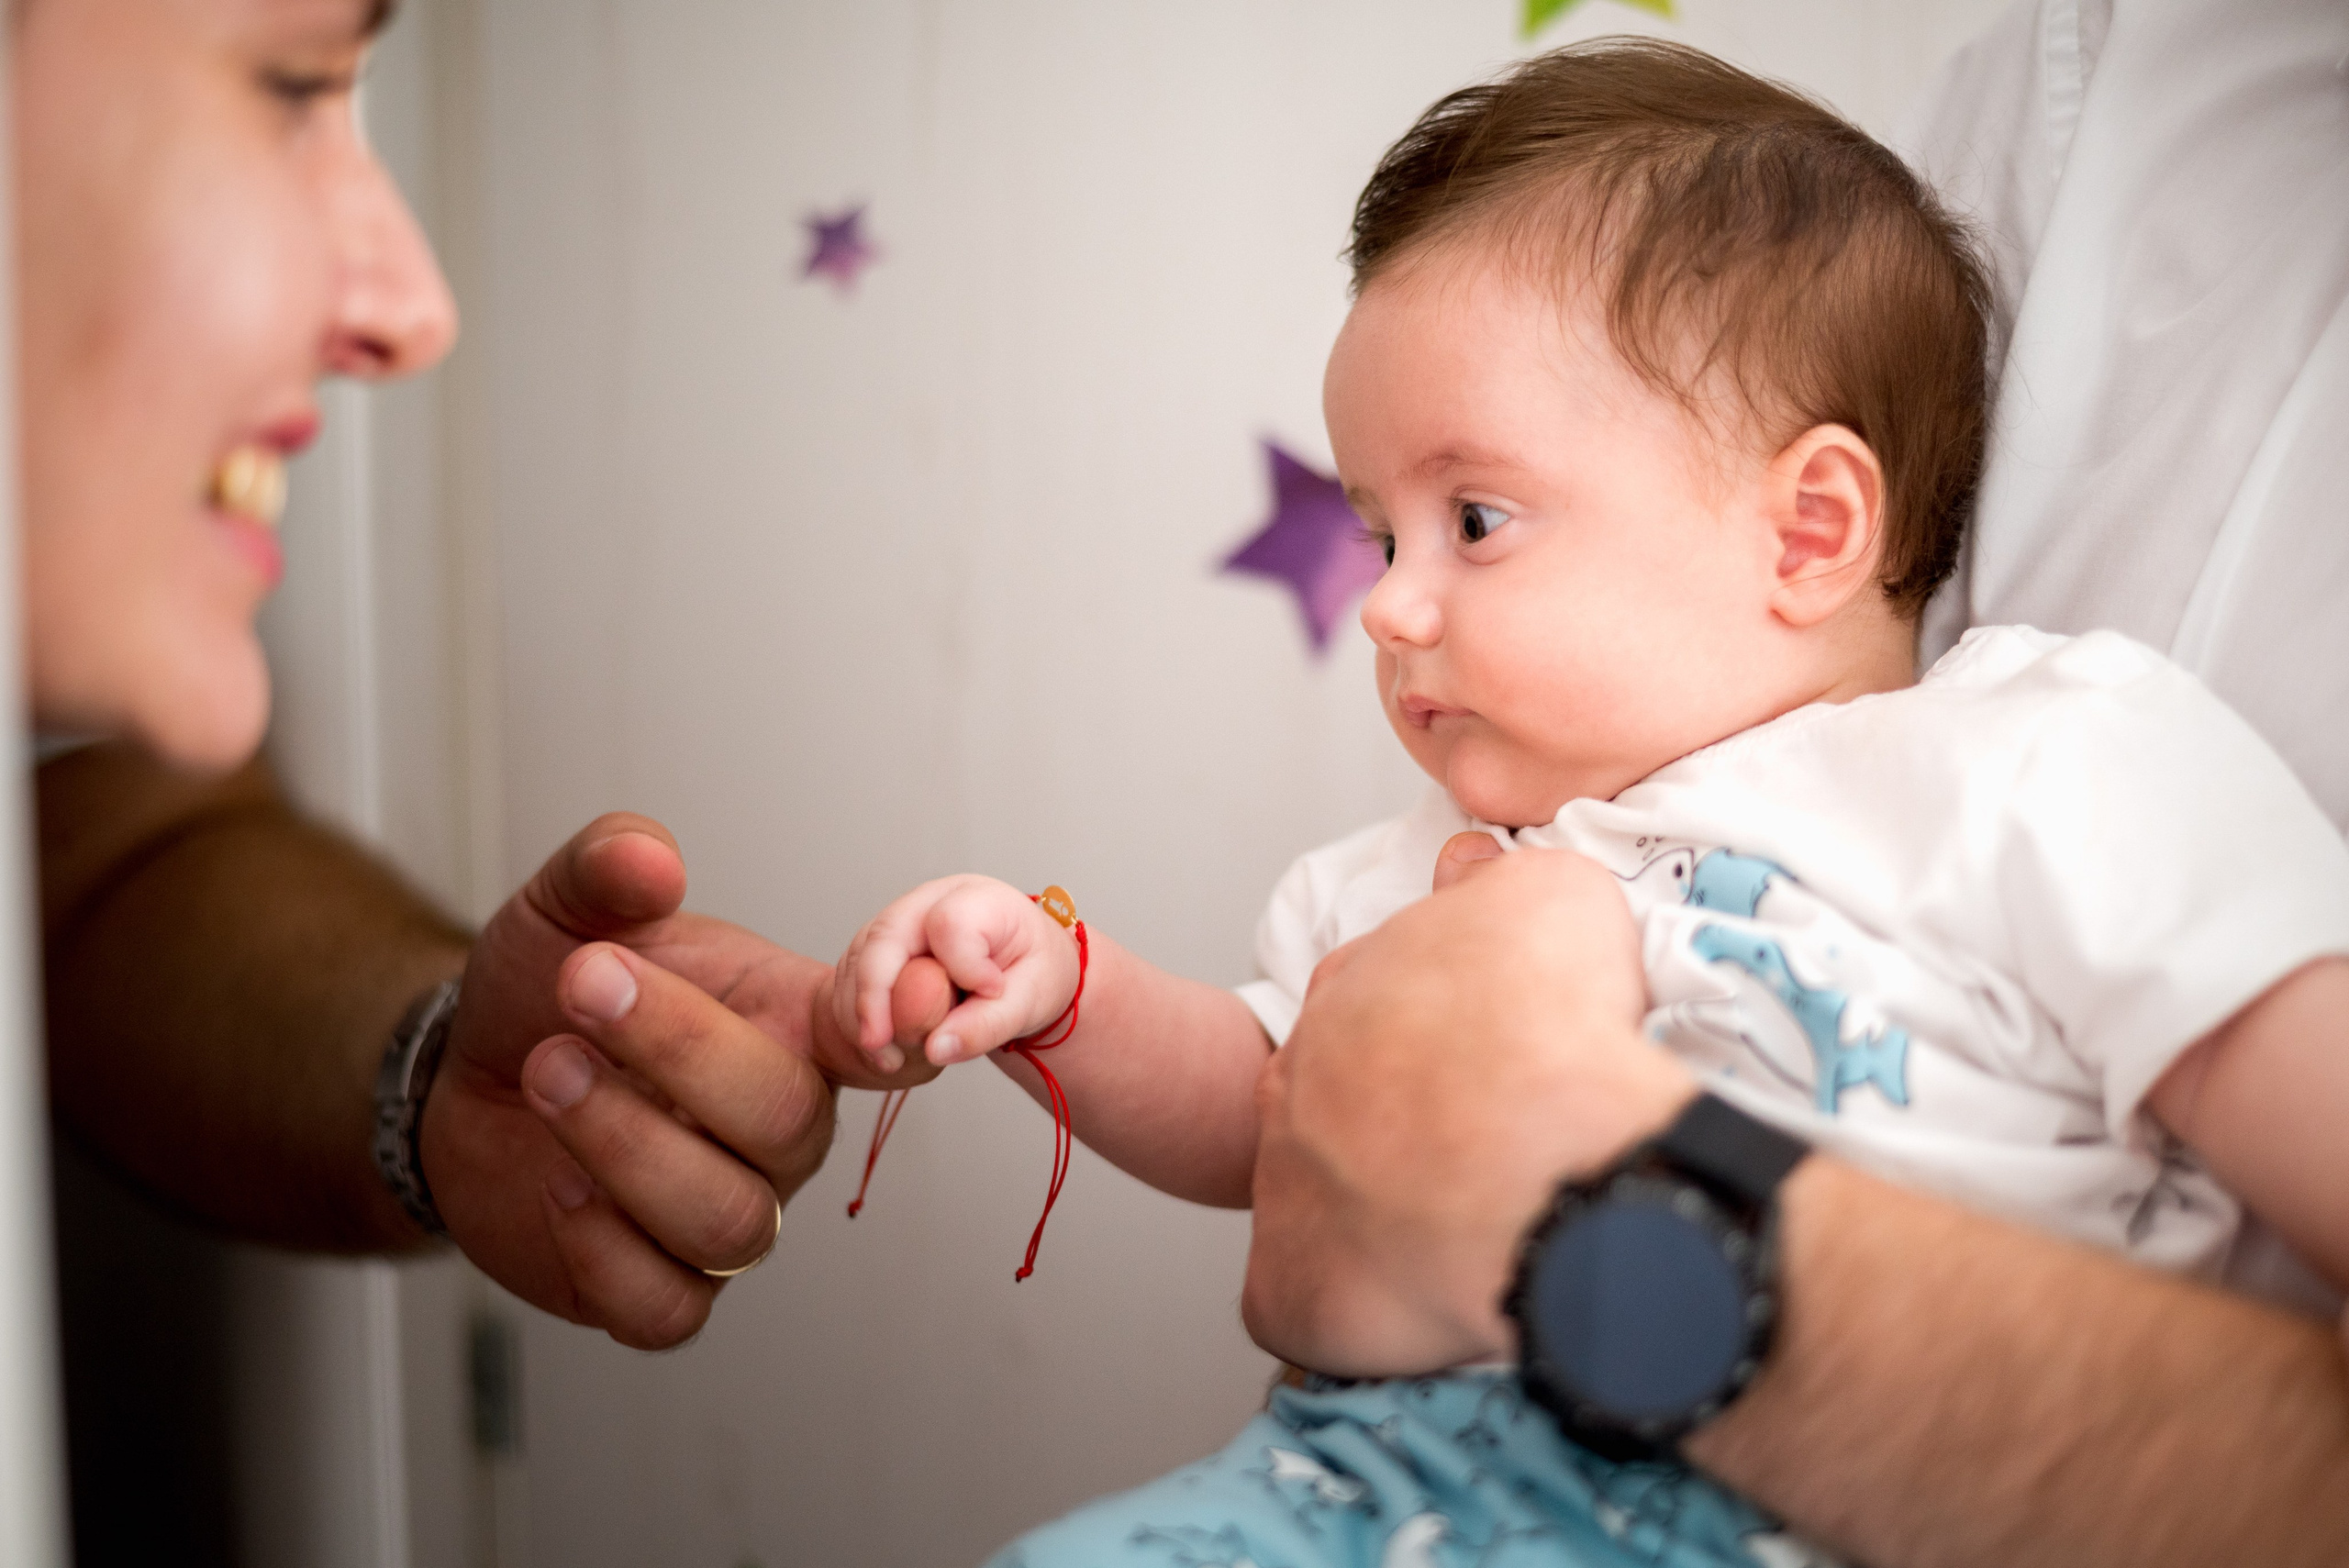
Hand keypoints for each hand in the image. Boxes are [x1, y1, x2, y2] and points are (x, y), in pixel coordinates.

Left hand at [417, 813, 943, 1349]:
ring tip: (545, 1071)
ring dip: (625, 1143)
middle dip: (678, 1050)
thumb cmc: (552, 991)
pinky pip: (669, 1307)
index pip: (885, 1034)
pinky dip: (604, 1251)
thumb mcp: (570, 907)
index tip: (911, 995)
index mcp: (794, 1030)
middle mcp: (780, 1131)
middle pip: (785, 1119)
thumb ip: (608, 864)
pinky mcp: (659, 1287)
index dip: (909, 1024)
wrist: (468, 1076)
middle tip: (582, 985)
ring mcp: (728, 1211)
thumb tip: (649, 859)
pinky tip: (556, 1186)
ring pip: (731, 1222)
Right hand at [833, 874, 1081, 1071]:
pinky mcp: (877, 951)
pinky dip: (858, 1019)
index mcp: (978, 899)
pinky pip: (849, 980)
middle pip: (885, 936)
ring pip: (858, 961)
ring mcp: (898, 924)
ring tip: (892, 1059)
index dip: (962, 965)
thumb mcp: (1031, 1000)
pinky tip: (884, 1048)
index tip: (990, 993)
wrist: (1023, 968)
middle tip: (881, 1047)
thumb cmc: (1032, 970)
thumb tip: (937, 1048)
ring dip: (864, 1015)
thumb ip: (987, 1025)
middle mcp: (929, 902)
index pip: (950, 922)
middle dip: (875, 996)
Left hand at [1242, 840, 1694, 1375]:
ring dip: (1384, 1201)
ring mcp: (1284, 1186)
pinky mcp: (1291, 1290)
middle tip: (1490, 1139)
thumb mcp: (1555, 896)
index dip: (1449, 1016)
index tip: (1500, 1046)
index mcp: (1351, 982)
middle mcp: (1297, 1078)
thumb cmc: (1553, 1024)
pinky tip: (1420, 1297)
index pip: (1385, 989)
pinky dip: (1359, 1299)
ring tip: (1469, 1223)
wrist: (1543, 1167)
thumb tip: (1469, 864)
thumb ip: (1503, 881)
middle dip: (1406, 1110)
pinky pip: (1313, 1299)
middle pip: (1346, 1090)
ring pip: (1328, 1191)